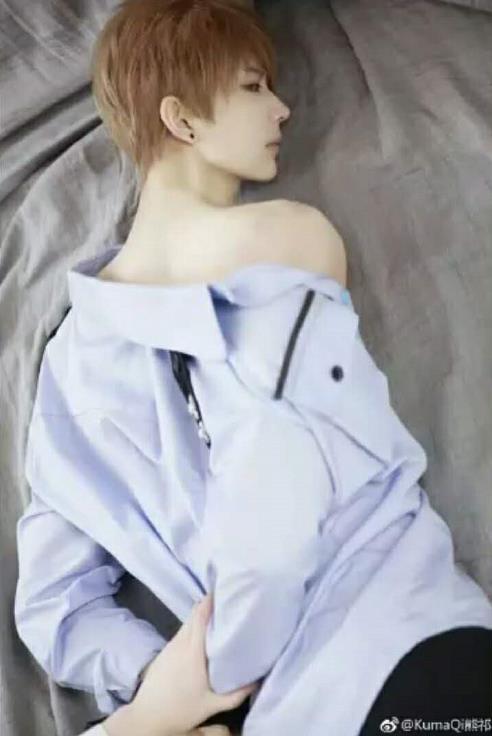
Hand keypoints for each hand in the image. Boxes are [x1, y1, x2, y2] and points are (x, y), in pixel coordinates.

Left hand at [125, 594, 258, 735]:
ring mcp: (170, 645)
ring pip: (188, 622)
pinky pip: (182, 632)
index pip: (200, 615)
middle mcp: (180, 643)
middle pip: (194, 614)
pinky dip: (193, 626)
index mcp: (193, 651)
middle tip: (229, 600)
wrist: (146, 717)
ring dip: (201, 616)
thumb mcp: (213, 705)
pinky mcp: (165, 651)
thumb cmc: (181, 710)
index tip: (227, 590)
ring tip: (220, 615)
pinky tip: (203, 633)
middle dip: (210, 604)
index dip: (212, 600)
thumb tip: (258, 680)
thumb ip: (237, 694)